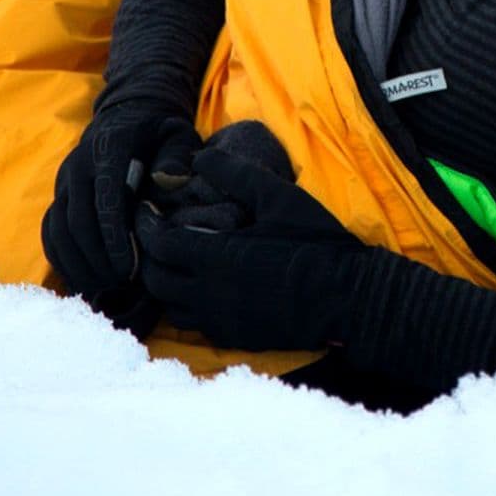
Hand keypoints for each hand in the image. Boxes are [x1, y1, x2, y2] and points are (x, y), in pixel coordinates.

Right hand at [42, 102, 199, 330]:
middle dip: (98, 258)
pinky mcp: (58, 196)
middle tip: (121, 284)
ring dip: (78, 264)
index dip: (114, 238)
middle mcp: (79, 164)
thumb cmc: (158, 135)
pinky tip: (83, 280)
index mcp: (109, 148)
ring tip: (104, 287)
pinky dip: (62, 259)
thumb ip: (177, 156)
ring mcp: (64, 181)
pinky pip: (50, 232)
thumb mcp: (176, 135)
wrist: (127, 119)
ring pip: (59, 230)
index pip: (105, 199)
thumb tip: (170, 179)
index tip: (131, 268)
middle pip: (78, 221)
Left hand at [134, 143, 367, 351]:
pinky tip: (203, 287)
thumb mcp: (279, 198)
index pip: (159, 245)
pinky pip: (196, 324)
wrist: (349, 298)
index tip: (146, 210)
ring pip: (171, 308)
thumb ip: (235, 175)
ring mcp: (223, 321)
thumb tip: (199, 158)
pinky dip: (188, 305)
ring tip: (176, 262)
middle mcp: (210, 295)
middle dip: (148, 256)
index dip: (145, 225)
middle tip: (155, 235)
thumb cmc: (316, 243)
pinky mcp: (236, 338)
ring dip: (165, 284)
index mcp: (217, 258)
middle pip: (155, 281)